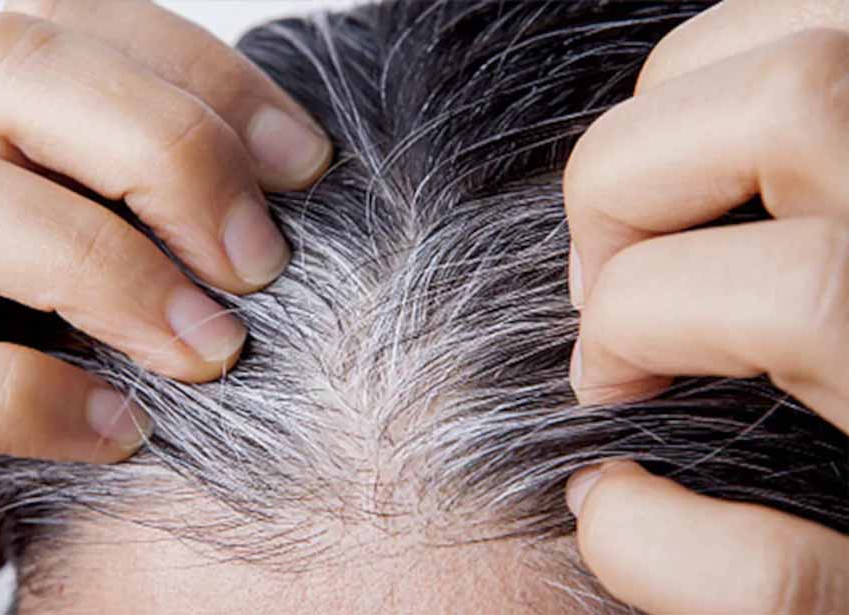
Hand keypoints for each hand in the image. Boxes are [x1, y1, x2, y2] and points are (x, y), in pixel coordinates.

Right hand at [0, 1, 330, 611]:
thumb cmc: (45, 406)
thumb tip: (298, 204)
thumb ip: (175, 240)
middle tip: (260, 261)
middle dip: (164, 148)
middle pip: (7, 66)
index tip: (306, 165)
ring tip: (210, 352)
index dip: (207, 77)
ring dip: (104, 267)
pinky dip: (33, 396)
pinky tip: (124, 435)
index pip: (82, 28)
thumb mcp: (118, 303)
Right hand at [563, 1, 848, 612]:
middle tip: (605, 286)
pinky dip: (719, 70)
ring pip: (783, 32)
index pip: (795, 292)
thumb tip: (600, 501)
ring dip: (667, 121)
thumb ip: (748, 581)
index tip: (607, 385)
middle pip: (779, 105)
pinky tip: (714, 162)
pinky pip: (793, 17)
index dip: (637, 333)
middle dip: (620, 195)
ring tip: (654, 215)